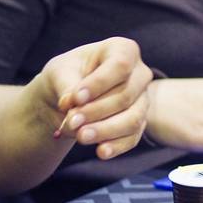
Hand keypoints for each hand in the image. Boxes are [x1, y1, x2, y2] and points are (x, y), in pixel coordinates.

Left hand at [41, 37, 152, 159]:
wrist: (67, 98)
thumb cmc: (66, 75)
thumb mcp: (60, 72)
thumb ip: (67, 87)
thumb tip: (72, 108)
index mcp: (122, 50)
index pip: (120, 65)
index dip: (99, 83)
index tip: (76, 98)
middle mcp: (139, 74)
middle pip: (125, 95)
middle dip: (96, 111)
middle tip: (71, 121)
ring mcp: (142, 100)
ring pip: (132, 119)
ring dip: (105, 130)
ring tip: (81, 137)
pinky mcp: (138, 124)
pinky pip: (132, 137)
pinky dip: (116, 146)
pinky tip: (100, 152)